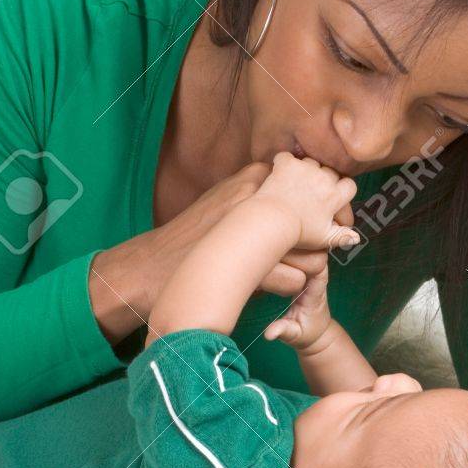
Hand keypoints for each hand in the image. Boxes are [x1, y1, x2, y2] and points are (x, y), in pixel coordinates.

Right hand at [89, 161, 352, 342]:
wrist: (148, 268)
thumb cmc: (192, 240)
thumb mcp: (226, 205)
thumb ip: (260, 201)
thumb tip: (302, 210)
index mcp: (254, 178)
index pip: (311, 196)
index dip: (319, 220)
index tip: (315, 235)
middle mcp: (259, 200)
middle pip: (316, 227)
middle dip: (314, 248)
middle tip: (299, 261)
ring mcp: (255, 232)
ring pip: (312, 256)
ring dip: (302, 271)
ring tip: (280, 276)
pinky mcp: (250, 265)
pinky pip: (294, 280)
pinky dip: (285, 289)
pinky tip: (264, 289)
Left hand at [256, 152, 358, 250]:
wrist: (273, 222)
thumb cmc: (299, 233)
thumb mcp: (324, 238)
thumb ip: (342, 236)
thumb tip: (356, 238)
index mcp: (334, 196)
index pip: (349, 185)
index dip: (343, 189)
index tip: (334, 194)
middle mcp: (323, 179)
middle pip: (331, 171)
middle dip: (324, 179)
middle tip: (312, 190)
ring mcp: (305, 169)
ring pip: (311, 162)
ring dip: (305, 170)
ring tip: (296, 182)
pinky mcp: (287, 164)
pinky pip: (287, 157)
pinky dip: (283, 163)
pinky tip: (280, 172)